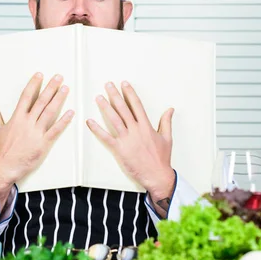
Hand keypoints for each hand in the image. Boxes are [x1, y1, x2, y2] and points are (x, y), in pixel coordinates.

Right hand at [0, 73, 73, 205]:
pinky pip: (56, 130)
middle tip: (59, 77)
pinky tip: (70, 112)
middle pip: (41, 101)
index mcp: (16, 118)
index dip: (34, 84)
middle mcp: (27, 123)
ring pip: (50, 112)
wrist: (5, 168)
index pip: (26, 96)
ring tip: (65, 89)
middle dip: (51, 88)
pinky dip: (64, 121)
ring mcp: (36, 133)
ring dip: (59, 99)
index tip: (40, 75)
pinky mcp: (43, 143)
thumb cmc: (1, 150)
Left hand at [86, 81, 175, 216]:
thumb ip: (166, 122)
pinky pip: (106, 137)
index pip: (137, 105)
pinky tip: (90, 121)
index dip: (130, 93)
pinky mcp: (119, 150)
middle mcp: (136, 130)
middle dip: (115, 95)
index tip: (124, 84)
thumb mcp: (167, 138)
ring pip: (114, 120)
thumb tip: (170, 109)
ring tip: (98, 97)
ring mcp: (127, 139)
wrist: (157, 175)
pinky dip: (97, 129)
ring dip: (105, 107)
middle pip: (123, 109)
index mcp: (146, 126)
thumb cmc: (162, 158)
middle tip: (108, 85)